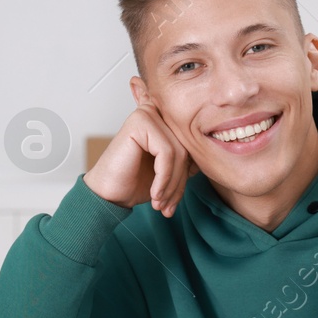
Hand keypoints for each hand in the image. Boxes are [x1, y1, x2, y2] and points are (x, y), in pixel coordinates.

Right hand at [84, 98, 198, 218]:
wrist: (108, 194)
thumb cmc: (135, 182)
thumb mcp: (170, 171)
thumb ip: (187, 158)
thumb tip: (210, 157)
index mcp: (163, 119)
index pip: (191, 145)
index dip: (186, 175)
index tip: (173, 201)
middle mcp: (155, 111)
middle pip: (186, 149)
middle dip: (180, 183)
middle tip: (168, 206)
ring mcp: (147, 114)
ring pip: (179, 153)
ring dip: (172, 184)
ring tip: (161, 203)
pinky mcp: (140, 123)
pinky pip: (167, 154)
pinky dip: (164, 179)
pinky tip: (154, 194)